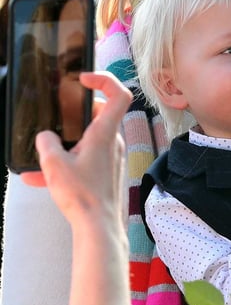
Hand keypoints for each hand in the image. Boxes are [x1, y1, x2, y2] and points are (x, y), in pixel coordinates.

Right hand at [21, 71, 129, 225]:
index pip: (120, 95)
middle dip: (76, 111)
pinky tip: (36, 178)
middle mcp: (113, 142)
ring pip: (89, 138)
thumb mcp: (54, 164)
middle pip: (100, 114)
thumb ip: (46, 143)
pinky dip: (65, 163)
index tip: (83, 79)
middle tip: (58, 114)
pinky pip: (84, 159)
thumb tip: (45, 138)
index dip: (104, 79)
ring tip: (43, 152)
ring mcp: (111, 157)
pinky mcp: (105, 171)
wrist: (97, 225)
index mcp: (105, 133)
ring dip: (66, 141)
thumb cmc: (82, 194)